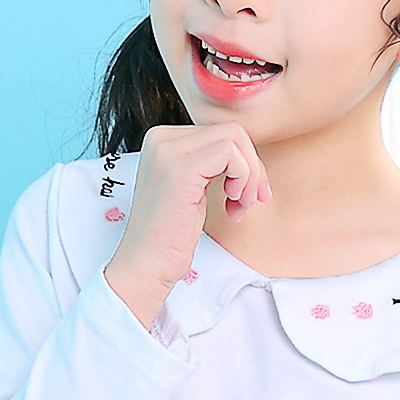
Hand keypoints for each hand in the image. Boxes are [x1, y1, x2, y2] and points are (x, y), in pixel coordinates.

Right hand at [104, 121, 270, 330]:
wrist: (146, 267)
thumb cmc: (170, 237)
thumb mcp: (193, 189)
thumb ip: (211, 165)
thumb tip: (250, 154)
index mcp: (162, 140)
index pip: (221, 132)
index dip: (244, 163)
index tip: (244, 196)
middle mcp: (161, 139)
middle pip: (232, 132)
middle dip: (253, 167)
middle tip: (251, 201)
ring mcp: (168, 151)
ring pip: (235, 138)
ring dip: (251, 175)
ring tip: (240, 206)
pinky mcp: (181, 169)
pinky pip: (231, 153)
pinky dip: (243, 179)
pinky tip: (233, 205)